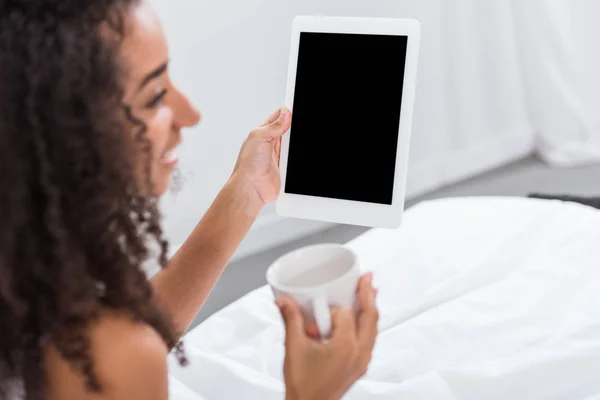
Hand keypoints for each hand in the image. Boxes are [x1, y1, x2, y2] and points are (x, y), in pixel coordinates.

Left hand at [232, 108, 291, 205]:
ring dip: (296, 143)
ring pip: (292, 143)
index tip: (295, 109)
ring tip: (296, 142)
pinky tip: (298, 154)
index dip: (286, 112)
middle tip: (299, 125)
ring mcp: (277, 155)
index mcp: (261, 132)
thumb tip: (285, 114)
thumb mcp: (258, 137)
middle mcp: (269, 143)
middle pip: (287, 129)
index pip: (277, 117)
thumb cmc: (247, 166)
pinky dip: (298, 156)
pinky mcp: (284, 166)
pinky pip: (295, 158)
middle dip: (294, 127)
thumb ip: (273, 126)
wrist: (251, 188)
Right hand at [277, 274, 378, 399]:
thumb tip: (284, 301)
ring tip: (369, 293)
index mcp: (345, 347)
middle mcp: (359, 353)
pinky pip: (370, 339)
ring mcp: (362, 361)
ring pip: (374, 328)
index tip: (318, 311)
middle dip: (368, 294)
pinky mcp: (360, 366)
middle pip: (371, 316)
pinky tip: (363, 319)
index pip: (344, 314)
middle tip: (366, 278)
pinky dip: (368, 325)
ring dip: (371, 309)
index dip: (331, 309)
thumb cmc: (304, 386)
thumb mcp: (293, 347)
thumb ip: (290, 319)